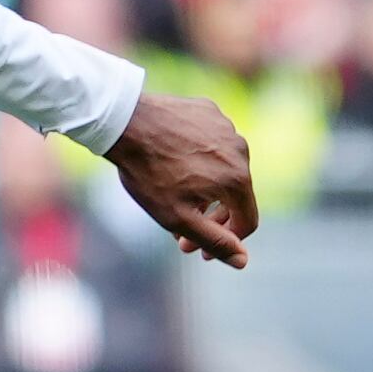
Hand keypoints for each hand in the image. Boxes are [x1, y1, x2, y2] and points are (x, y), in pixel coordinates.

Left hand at [103, 91, 256, 266]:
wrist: (124, 122)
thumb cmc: (148, 172)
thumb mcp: (179, 218)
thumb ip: (215, 241)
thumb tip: (243, 261)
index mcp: (238, 178)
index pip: (248, 222)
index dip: (227, 243)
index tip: (201, 252)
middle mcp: (240, 149)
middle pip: (237, 195)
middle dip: (212, 219)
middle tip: (183, 233)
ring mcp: (225, 126)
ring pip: (224, 168)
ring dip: (207, 188)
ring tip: (176, 196)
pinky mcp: (209, 110)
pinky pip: (211, 143)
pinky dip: (200, 158)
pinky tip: (174, 164)